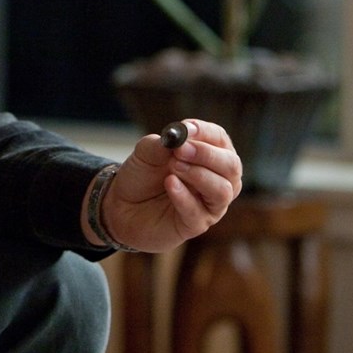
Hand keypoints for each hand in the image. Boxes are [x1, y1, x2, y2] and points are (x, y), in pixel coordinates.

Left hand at [94, 119, 242, 252]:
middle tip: (181, 150)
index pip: (220, 139)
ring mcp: (209, 204)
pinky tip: (169, 183)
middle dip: (207, 154)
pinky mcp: (196, 224)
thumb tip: (177, 137)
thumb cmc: (142, 176)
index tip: (186, 128)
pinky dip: (184, 196)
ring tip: (173, 166)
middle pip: (231, 166)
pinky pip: (198, 212)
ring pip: (223, 190)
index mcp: (209, 155)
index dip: (205, 132)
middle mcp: (217, 179)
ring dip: (198, 175)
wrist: (121, 205)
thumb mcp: (145, 153)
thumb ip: (160, 144)